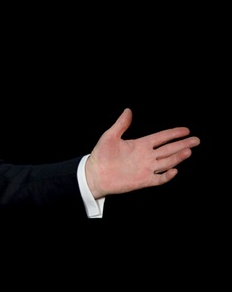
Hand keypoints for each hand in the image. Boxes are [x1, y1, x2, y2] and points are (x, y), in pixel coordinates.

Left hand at [84, 108, 199, 198]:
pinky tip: (174, 170)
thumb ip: (121, 124)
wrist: (94, 175)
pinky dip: (167, 175)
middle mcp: (146, 156)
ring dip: (178, 157)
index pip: (162, 138)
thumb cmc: (100, 155)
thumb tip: (128, 110)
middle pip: (169, 149)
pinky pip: (159, 178)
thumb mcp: (110, 137)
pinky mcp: (143, 180)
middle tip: (196, 140)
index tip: (186, 130)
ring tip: (188, 151)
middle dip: (183, 144)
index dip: (173, 134)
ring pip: (167, 162)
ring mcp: (146, 168)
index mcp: (140, 145)